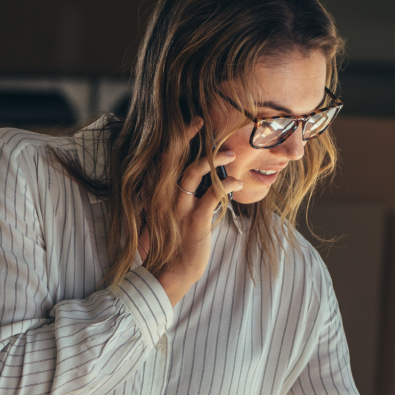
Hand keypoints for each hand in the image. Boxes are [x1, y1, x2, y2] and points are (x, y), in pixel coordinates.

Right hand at [138, 119, 239, 306]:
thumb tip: (195, 179)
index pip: (164, 158)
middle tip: (202, 120)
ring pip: (192, 172)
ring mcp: (178, 209)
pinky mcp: (194, 222)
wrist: (169, 273)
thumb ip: (178, 196)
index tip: (191, 123)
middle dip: (187, 136)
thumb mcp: (169, 216)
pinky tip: (236, 183)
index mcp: (157, 194)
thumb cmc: (172, 245)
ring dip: (213, 159)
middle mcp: (164, 197)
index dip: (176, 139)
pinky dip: (227, 186)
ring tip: (229, 153)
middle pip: (172, 157)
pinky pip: (212, 196)